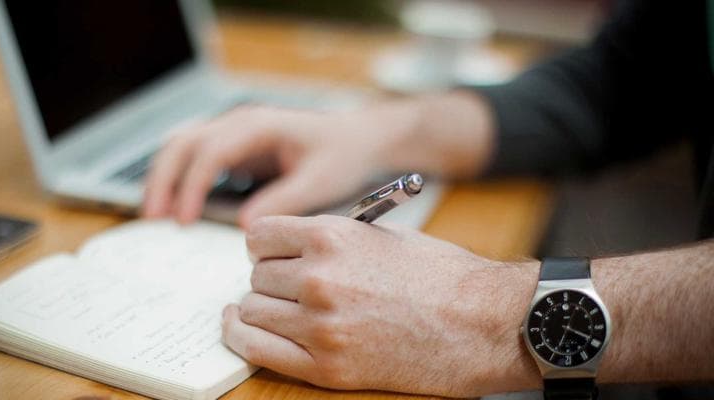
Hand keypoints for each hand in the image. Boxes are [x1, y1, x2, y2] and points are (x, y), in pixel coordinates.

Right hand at [143, 91, 494, 226]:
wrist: (360, 139)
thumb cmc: (344, 156)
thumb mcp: (320, 181)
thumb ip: (284, 201)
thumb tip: (246, 228)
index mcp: (260, 126)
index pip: (211, 151)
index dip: (191, 186)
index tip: (183, 220)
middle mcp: (240, 123)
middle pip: (183, 143)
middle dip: (163, 179)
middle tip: (152, 219)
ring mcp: (235, 132)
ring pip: (182, 146)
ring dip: (164, 177)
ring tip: (154, 216)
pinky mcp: (236, 147)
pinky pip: (195, 157)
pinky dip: (179, 178)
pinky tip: (175, 207)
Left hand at [221, 215, 540, 396]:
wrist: (482, 324)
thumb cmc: (439, 276)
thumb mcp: (381, 235)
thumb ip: (328, 238)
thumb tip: (287, 246)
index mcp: (332, 237)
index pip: (259, 236)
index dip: (265, 245)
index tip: (272, 254)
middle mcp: (319, 278)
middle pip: (256, 275)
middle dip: (269, 277)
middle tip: (289, 284)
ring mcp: (320, 325)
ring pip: (252, 310)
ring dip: (261, 308)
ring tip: (281, 308)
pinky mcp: (327, 367)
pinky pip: (258, 349)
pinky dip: (244, 337)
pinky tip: (244, 328)